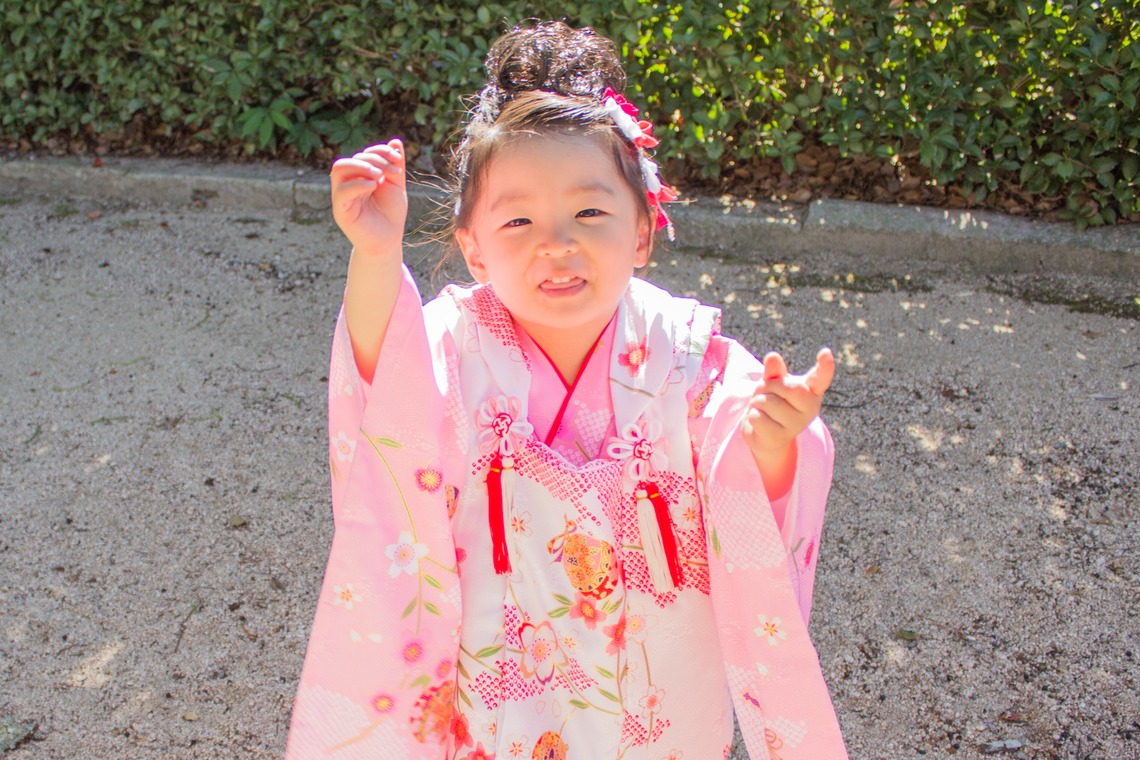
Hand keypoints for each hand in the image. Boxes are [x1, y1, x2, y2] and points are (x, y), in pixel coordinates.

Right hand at [329, 139, 407, 257]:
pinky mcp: (341, 210)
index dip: (379, 151)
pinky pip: (342, 191)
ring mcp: (342, 196)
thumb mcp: (396, 185)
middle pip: (352, 158)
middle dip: (374, 159)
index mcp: (359, 176)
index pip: (363, 154)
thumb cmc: (391, 214)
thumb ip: (394, 165)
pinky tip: (374, 186)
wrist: (388, 241)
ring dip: (362, 167)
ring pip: (340, 168)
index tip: (397, 159)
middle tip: (394, 172)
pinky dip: (358, 184)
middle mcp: (348, 183)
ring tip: (380, 176)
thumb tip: (395, 141)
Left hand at [742, 348, 834, 459]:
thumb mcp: (774, 383)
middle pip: (785, 387)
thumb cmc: (774, 402)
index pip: (820, 378)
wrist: (766, 435)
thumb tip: (772, 356)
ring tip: (764, 410)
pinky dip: (752, 416)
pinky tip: (761, 422)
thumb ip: (774, 371)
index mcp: (811, 391)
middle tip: (768, 394)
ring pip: (766, 402)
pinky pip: (757, 417)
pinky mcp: (780, 437)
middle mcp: (809, 408)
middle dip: (768, 386)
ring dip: (757, 403)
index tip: (826, 352)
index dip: (824, 366)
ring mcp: (796, 425)